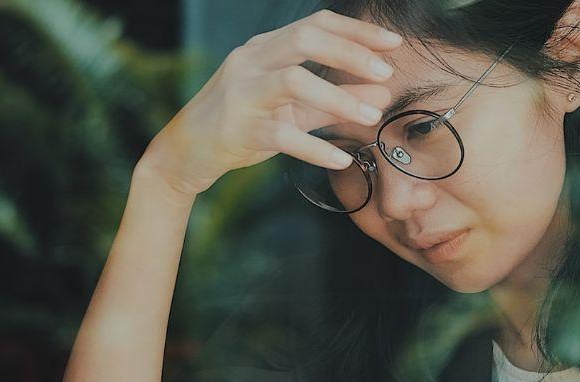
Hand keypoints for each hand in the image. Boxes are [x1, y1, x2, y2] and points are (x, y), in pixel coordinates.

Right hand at [140, 9, 401, 195]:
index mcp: (265, 48)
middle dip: (351, 53)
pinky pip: (283, 135)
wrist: (186, 152)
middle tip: (387, 73)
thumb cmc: (243, 123)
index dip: (356, 31)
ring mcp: (243, 93)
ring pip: (294, 82)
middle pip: (305, 40)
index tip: (393, 44)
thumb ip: (334, 100)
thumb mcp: (292, 108)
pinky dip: (316, 147)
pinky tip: (341, 159)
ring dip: (338, 98)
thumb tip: (382, 94)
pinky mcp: (238, 129)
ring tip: (372, 117)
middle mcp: (251, 61)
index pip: (315, 24)